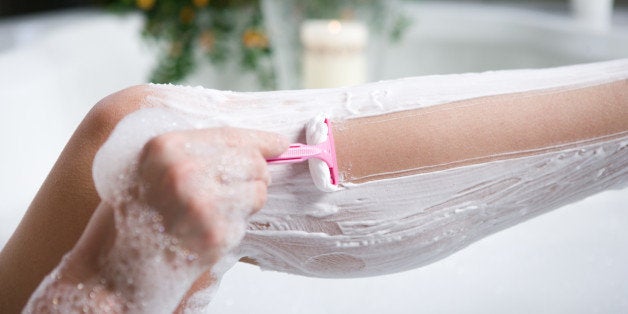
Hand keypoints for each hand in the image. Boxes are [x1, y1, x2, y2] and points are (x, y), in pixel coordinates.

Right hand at [137, 127, 288, 263]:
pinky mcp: (216, 234)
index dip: (262, 140)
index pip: (231, 135)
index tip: (280, 143)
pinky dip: (236, 222)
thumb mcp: (152, 166)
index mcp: (166, 147)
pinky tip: (210, 228)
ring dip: (246, 199)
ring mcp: (202, 204)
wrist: (117, 265)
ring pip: (258, 190)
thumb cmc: (136, 214)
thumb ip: (195, 151)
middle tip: (233, 187)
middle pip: (252, 161)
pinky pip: (248, 218)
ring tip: (215, 209)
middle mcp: (185, 171)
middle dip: (253, 173)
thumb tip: (255, 146)